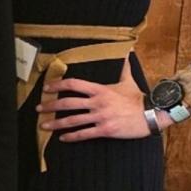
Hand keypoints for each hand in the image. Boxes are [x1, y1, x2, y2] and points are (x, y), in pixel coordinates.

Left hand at [36, 59, 154, 141]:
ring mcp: (100, 117)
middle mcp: (97, 102)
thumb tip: (128, 52)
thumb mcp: (128, 81)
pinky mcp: (105, 130)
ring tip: (44, 126)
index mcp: (99, 89)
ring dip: (56, 123)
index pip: (73, 84)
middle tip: (38, 109)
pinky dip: (71, 136)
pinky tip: (63, 138)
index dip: (57, 85)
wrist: (152, 114)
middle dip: (50, 106)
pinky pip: (84, 134)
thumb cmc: (138, 98)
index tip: (46, 88)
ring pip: (73, 120)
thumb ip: (124, 68)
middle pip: (68, 103)